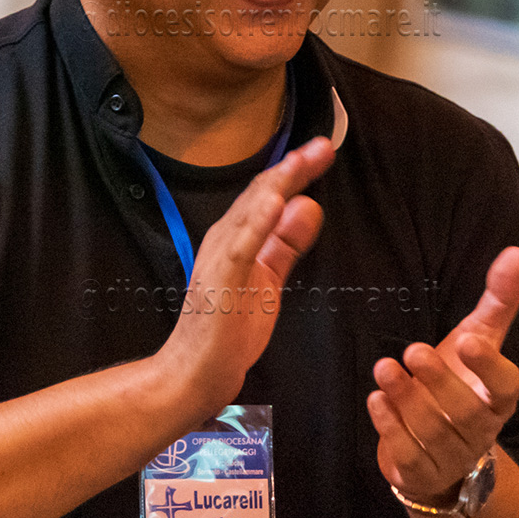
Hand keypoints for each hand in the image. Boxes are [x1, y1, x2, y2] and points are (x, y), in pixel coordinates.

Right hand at [154, 138, 330, 420]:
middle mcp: (226, 239)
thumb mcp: (268, 278)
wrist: (195, 372)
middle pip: (262, 194)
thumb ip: (285, 244)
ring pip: (251, 211)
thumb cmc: (228, 328)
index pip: (270, 195)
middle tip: (323, 145)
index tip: (322, 151)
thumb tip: (308, 206)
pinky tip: (275, 201)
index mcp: (238, 238)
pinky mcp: (220, 281)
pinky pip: (241, 247)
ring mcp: (221, 259)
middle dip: (293, 168)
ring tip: (302, 160)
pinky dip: (257, 221)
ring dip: (278, 183)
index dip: (297, 171)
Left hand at [367, 246, 518, 505]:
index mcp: (499, 397)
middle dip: (437, 381)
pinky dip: (389, 426)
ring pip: (432, 432)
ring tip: (385, 368)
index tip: (469, 342)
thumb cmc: (460, 381)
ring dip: (406, 398)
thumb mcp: (477, 338)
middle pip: (464, 411)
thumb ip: (497, 299)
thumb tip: (517, 252)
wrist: (440, 448)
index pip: (506, 386)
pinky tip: (376, 399)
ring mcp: (451, 456)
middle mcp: (481, 430)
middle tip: (413, 350)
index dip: (489, 366)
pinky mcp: (420, 472)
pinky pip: (408, 454)